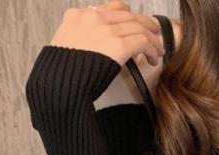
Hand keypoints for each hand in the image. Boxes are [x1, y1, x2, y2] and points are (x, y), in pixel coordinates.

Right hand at [49, 0, 163, 66]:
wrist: (60, 82)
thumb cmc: (63, 73)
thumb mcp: (66, 45)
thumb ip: (81, 37)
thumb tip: (98, 42)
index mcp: (78, 16)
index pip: (111, 8)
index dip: (128, 15)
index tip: (136, 24)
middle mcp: (93, 17)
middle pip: (129, 15)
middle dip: (145, 25)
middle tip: (155, 34)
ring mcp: (106, 29)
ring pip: (139, 27)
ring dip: (152, 40)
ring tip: (158, 51)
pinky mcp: (117, 44)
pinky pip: (143, 41)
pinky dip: (152, 49)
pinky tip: (154, 58)